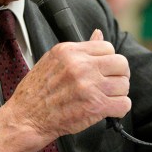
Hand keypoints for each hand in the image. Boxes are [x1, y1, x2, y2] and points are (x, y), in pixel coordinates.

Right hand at [0, 29, 130, 151]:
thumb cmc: (37, 90)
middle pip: (121, 63)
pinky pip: (124, 104)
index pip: (108, 46)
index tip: (104, 69)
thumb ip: (79, 49)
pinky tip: (108, 110)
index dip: (108, 60)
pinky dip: (119, 109)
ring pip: (124, 84)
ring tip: (105, 98)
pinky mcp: (95, 106)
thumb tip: (99, 34)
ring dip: (118, 93)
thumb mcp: (53, 60)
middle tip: (110, 83)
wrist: (27, 117)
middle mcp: (81, 66)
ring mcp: (89, 86)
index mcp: (70, 51)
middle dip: (118, 74)